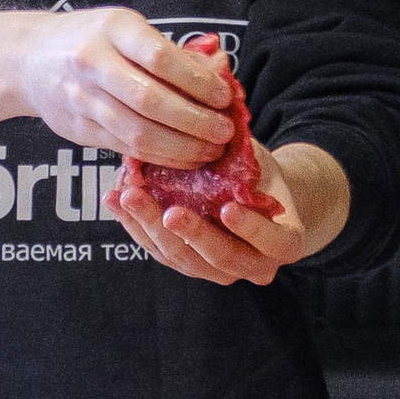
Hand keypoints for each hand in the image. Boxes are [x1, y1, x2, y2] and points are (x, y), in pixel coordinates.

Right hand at [15, 8, 236, 165]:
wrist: (29, 58)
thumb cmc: (92, 38)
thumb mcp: (127, 28)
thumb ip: (171, 50)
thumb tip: (221, 68)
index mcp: (112, 28)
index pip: (160, 57)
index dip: (197, 81)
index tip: (224, 97)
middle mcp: (92, 62)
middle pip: (150, 101)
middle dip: (195, 122)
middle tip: (224, 132)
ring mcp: (82, 99)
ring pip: (137, 132)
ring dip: (181, 148)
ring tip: (210, 152)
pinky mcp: (79, 129)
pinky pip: (125, 148)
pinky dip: (159, 157)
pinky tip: (183, 159)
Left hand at [110, 136, 323, 285]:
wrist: (258, 203)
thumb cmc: (262, 177)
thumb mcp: (261, 164)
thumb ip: (245, 161)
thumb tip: (216, 127)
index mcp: (284, 242)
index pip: (274, 242)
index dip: (252, 229)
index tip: (228, 209)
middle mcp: (253, 266)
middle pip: (221, 259)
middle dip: (192, 235)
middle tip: (169, 212)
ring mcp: (216, 271)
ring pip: (184, 260)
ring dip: (152, 228)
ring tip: (129, 197)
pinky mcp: (186, 264)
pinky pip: (160, 252)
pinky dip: (135, 226)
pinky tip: (115, 200)